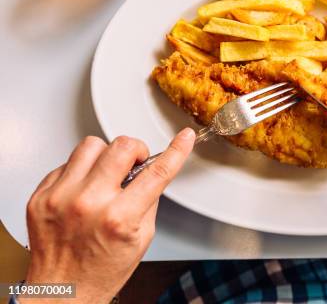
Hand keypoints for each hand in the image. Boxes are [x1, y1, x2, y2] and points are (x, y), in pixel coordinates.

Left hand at [22, 128, 195, 303]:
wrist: (62, 292)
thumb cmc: (101, 270)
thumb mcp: (141, 238)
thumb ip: (147, 200)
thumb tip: (150, 170)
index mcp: (119, 218)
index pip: (157, 172)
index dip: (176, 150)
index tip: (183, 138)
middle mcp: (88, 203)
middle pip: (121, 146)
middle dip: (135, 150)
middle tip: (134, 163)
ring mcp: (60, 197)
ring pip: (91, 145)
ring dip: (105, 155)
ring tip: (105, 174)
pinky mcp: (41, 195)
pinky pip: (66, 163)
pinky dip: (81, 171)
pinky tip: (83, 189)